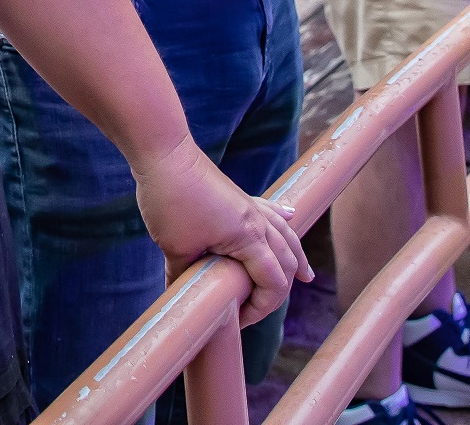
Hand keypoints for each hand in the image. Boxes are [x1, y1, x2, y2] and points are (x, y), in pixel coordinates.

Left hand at [129, 136, 310, 326]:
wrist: (164, 152)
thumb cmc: (170, 198)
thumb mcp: (175, 247)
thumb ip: (184, 277)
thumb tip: (180, 298)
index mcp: (249, 237)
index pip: (274, 284)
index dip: (260, 309)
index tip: (236, 318)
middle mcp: (258, 221)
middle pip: (287, 262)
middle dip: (279, 290)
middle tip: (256, 308)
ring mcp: (251, 206)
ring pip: (286, 235)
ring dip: (295, 257)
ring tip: (305, 275)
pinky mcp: (240, 195)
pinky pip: (271, 211)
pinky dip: (283, 222)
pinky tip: (290, 218)